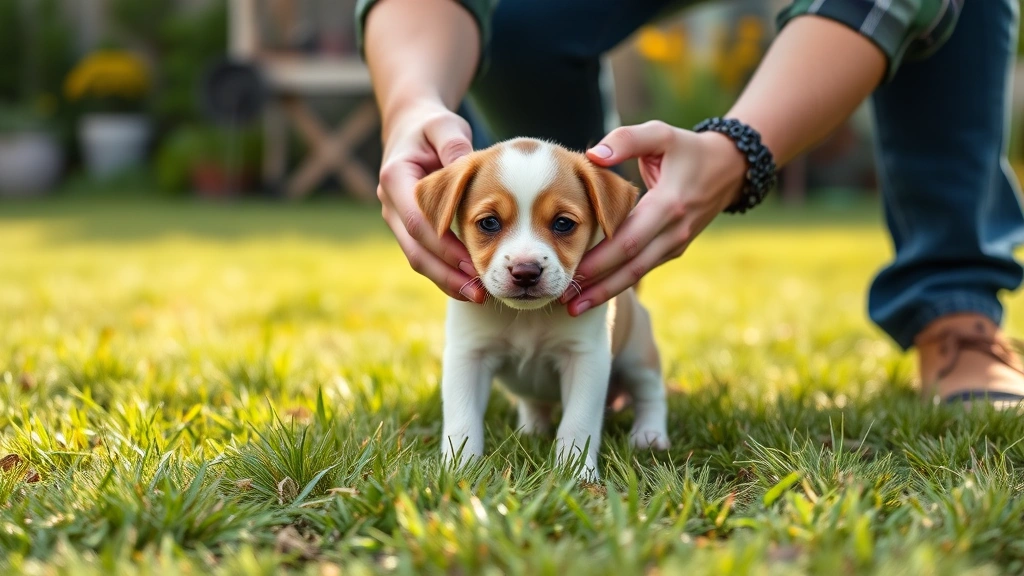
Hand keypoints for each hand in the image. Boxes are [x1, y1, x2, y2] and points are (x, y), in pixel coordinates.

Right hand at [377, 101, 485, 302]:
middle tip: (478, 292)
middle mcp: (390, 203)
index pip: (418, 222)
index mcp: (394, 178)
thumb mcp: (444, 125)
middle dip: (446, 274)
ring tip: (478, 296)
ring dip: (446, 280)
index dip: (445, 246)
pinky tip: (471, 285)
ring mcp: (396, 218)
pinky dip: (446, 271)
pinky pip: (425, 254)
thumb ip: (453, 143)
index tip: (474, 262)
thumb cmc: (432, 126)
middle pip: (415, 249)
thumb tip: (466, 164)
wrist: (410, 128)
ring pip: (418, 258)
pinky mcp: (408, 228)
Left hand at [561, 121, 747, 315]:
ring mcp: (676, 243)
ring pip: (637, 274)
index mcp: (669, 204)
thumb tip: (593, 155)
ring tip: (573, 307)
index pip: (629, 240)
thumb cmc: (687, 148)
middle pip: (631, 267)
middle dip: (597, 286)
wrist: (730, 167)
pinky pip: (643, 268)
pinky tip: (593, 292)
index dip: (600, 259)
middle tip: (564, 299)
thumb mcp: (661, 134)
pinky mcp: (673, 248)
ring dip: (605, 292)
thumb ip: (627, 140)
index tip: (571, 271)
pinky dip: (618, 282)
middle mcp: (674, 231)